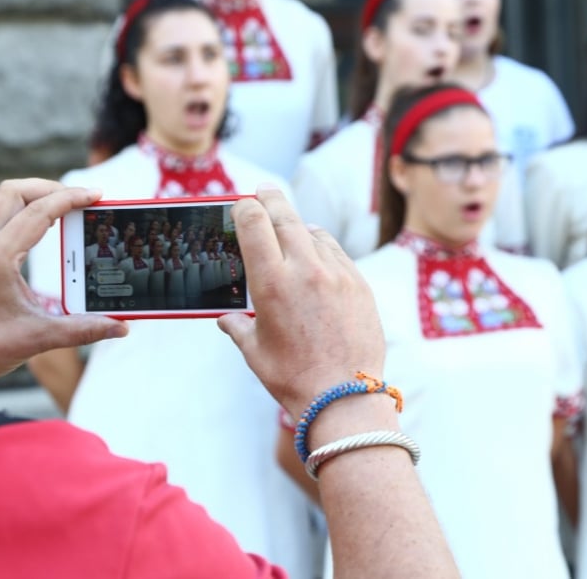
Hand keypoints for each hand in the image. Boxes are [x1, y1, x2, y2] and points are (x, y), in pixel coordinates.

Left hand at [0, 178, 127, 392]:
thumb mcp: (40, 338)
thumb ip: (85, 330)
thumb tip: (121, 326)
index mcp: (0, 258)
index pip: (38, 212)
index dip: (71, 198)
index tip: (96, 195)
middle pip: (15, 192)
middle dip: (52, 188)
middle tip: (81, 200)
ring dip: (29, 193)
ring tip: (57, 203)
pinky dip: (14, 207)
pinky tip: (33, 223)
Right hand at [218, 185, 384, 417]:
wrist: (345, 397)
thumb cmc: (294, 378)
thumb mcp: (254, 353)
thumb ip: (238, 327)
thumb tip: (226, 319)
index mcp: (272, 283)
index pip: (254, 224)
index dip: (245, 208)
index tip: (242, 204)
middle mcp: (305, 270)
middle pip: (285, 218)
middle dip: (271, 200)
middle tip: (265, 190)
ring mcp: (337, 274)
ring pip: (314, 234)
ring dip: (299, 226)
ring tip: (291, 227)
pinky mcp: (359, 285)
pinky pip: (338, 254)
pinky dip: (323, 247)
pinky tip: (318, 254)